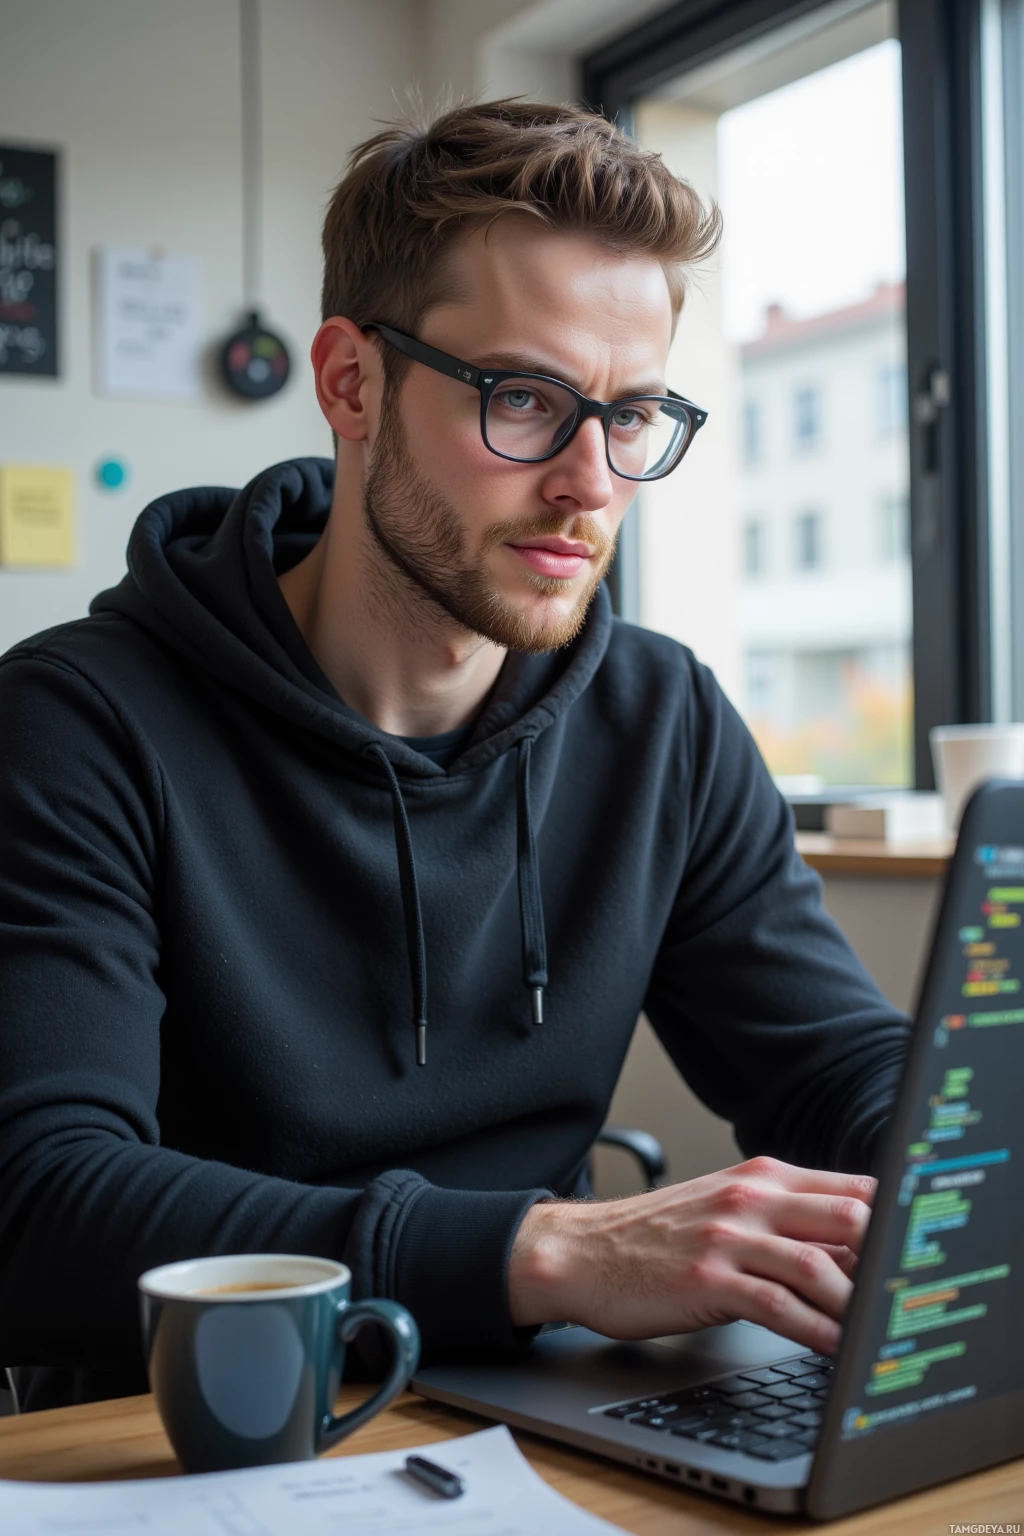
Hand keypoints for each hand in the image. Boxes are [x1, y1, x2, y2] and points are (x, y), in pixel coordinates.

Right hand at [508, 1156, 875, 1355]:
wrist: (583, 1251)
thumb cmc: (656, 1236)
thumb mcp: (725, 1208)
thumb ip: (785, 1220)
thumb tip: (855, 1249)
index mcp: (761, 1176)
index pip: (854, 1188)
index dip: (893, 1223)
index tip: (910, 1256)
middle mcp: (751, 1198)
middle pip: (850, 1217)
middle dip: (883, 1261)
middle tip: (895, 1297)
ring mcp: (730, 1238)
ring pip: (820, 1266)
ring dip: (855, 1306)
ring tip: (870, 1332)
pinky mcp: (710, 1281)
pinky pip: (781, 1308)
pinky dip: (817, 1333)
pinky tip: (833, 1349)